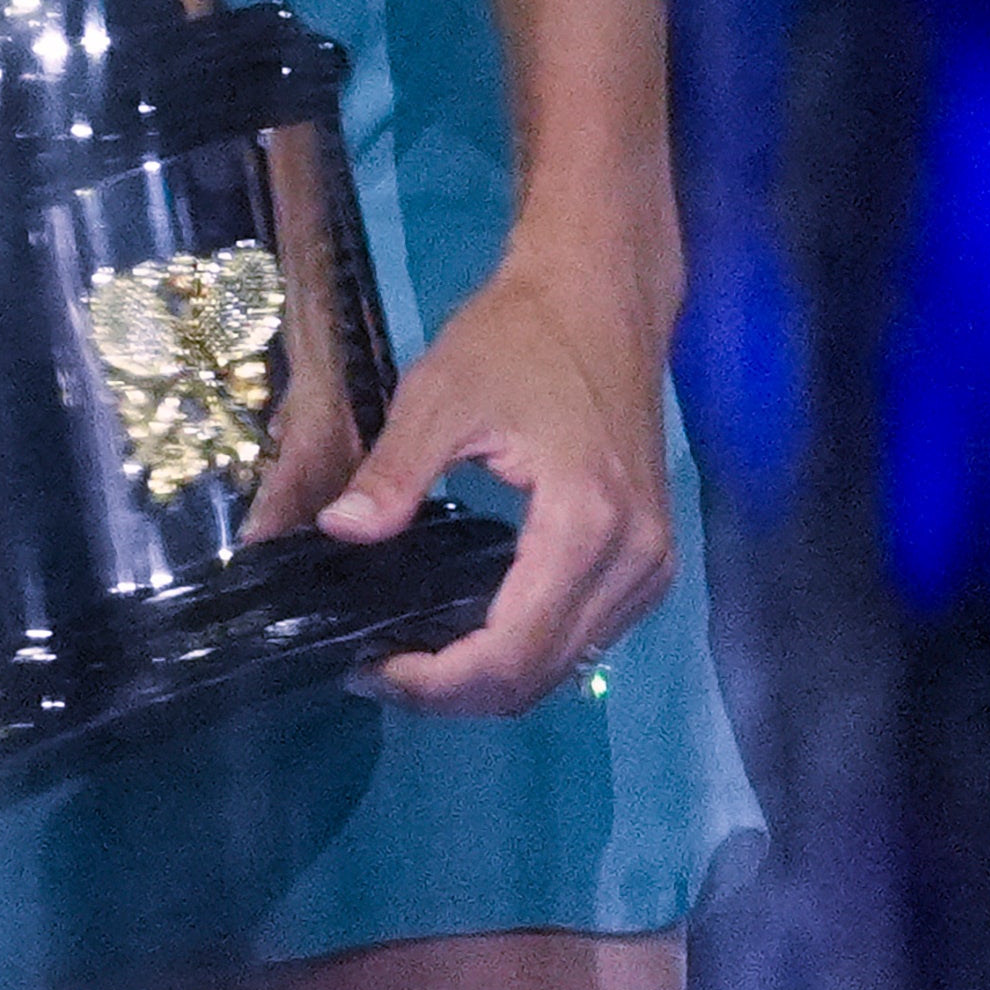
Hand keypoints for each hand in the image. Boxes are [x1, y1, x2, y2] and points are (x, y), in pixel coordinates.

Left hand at [314, 233, 679, 716]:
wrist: (600, 298)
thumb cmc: (519, 337)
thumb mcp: (438, 395)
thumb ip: (392, 473)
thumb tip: (337, 533)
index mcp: (586, 526)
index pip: (512, 652)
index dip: (437, 681)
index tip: (366, 670)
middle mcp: (634, 563)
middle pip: (541, 676)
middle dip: (455, 691)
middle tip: (374, 670)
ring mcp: (651, 567)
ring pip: (568, 667)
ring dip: (490, 678)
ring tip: (408, 653)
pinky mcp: (649, 560)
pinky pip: (585, 636)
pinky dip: (525, 649)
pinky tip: (463, 627)